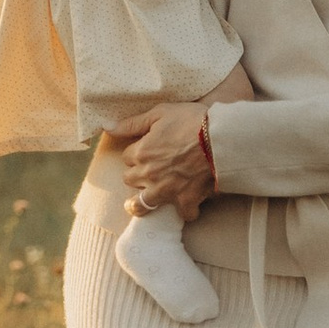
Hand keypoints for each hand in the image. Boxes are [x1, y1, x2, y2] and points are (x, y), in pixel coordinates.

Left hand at [119, 101, 213, 215]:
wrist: (220, 137)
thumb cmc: (192, 120)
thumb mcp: (160, 113)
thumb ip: (132, 123)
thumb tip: (107, 127)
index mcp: (141, 152)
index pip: (126, 157)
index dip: (136, 152)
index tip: (145, 149)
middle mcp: (149, 174)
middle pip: (130, 180)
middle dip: (136, 175)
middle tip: (147, 171)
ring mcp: (166, 190)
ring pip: (142, 205)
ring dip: (141, 204)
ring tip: (141, 203)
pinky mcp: (186, 199)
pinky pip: (182, 214)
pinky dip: (185, 211)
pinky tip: (187, 206)